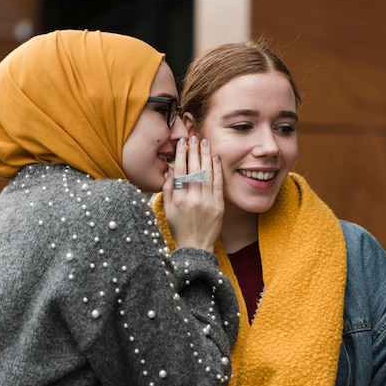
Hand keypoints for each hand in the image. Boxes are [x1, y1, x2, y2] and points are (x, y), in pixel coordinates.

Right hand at [162, 136, 223, 252]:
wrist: (195, 248)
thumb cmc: (179, 229)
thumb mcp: (167, 210)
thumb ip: (168, 190)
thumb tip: (170, 172)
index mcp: (178, 200)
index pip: (180, 171)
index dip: (181, 155)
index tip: (182, 143)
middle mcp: (193, 199)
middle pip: (194, 169)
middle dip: (194, 151)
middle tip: (194, 137)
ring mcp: (207, 203)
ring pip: (206, 174)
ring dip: (206, 156)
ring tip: (205, 143)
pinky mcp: (219, 207)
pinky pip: (218, 185)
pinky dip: (217, 171)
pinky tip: (216, 159)